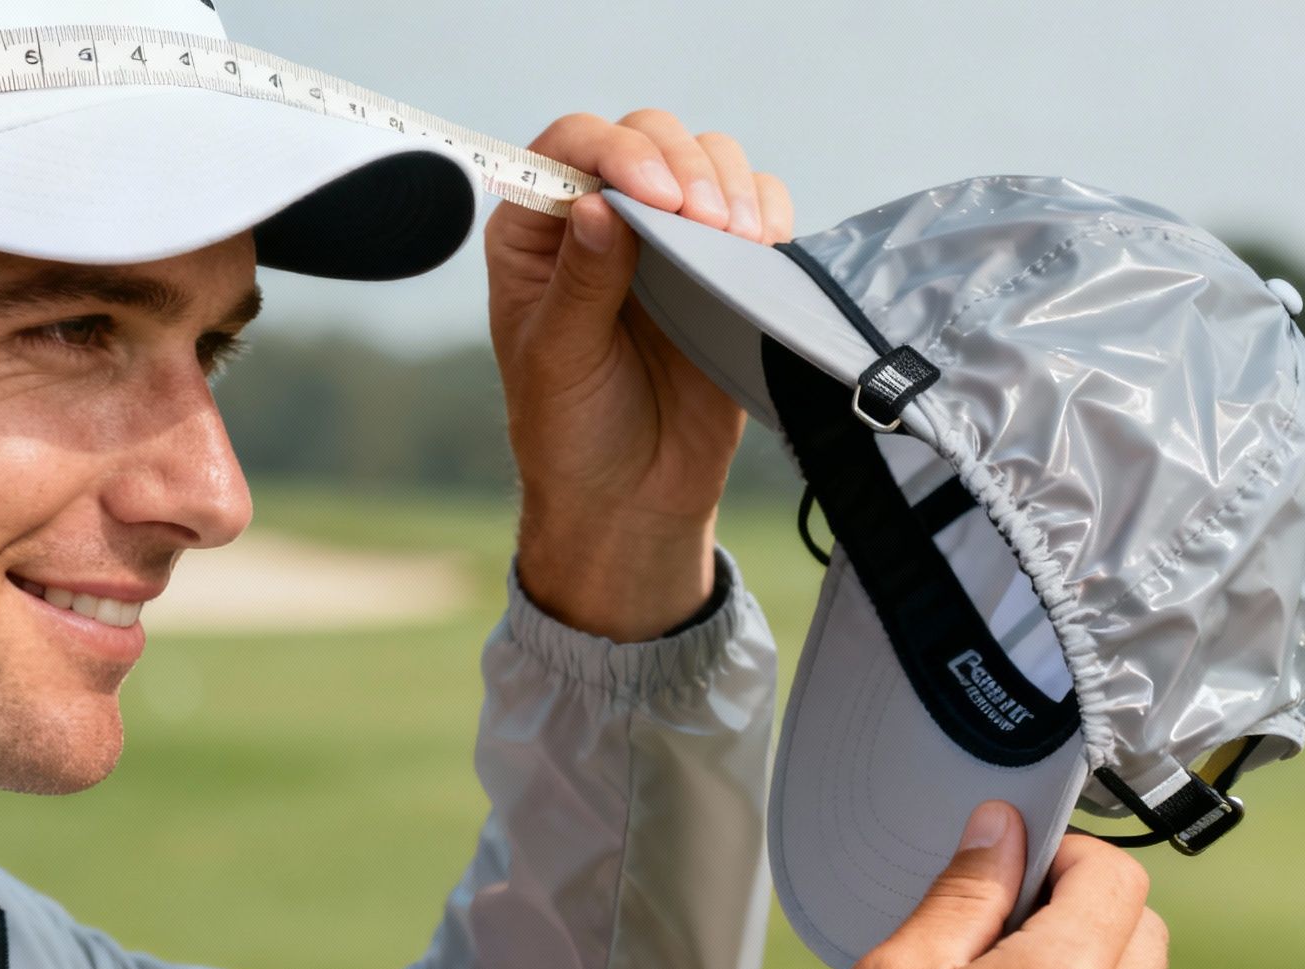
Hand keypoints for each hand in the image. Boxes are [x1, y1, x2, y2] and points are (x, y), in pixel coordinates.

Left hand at [486, 111, 792, 640]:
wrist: (632, 498)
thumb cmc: (572, 433)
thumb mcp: (560, 360)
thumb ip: (581, 282)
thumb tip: (600, 204)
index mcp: (537, 233)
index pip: (572, 147)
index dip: (617, 152)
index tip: (657, 196)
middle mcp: (600, 219)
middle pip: (647, 135)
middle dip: (683, 164)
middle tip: (706, 222)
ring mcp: (665, 238)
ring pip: (707, 160)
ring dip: (730, 183)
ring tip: (740, 237)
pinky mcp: (721, 264)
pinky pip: (754, 206)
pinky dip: (767, 209)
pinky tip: (764, 244)